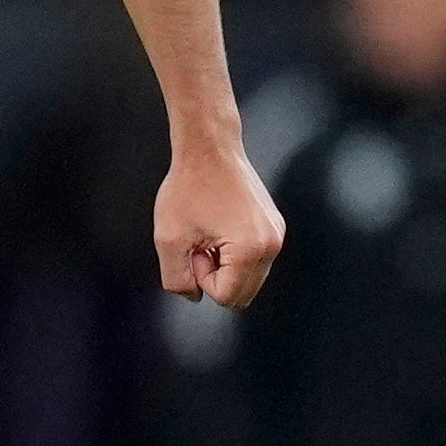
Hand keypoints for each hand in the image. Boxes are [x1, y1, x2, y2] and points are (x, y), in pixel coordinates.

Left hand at [154, 140, 283, 306]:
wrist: (209, 148)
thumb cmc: (187, 187)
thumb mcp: (169, 239)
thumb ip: (176, 279)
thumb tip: (195, 296)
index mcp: (251, 249)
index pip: (226, 297)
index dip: (201, 278)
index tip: (194, 247)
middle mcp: (272, 244)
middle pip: (241, 295)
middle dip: (215, 276)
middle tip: (200, 243)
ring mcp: (277, 235)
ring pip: (248, 280)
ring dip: (223, 267)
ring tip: (209, 235)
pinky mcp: (274, 227)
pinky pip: (253, 261)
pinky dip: (233, 255)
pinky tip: (218, 229)